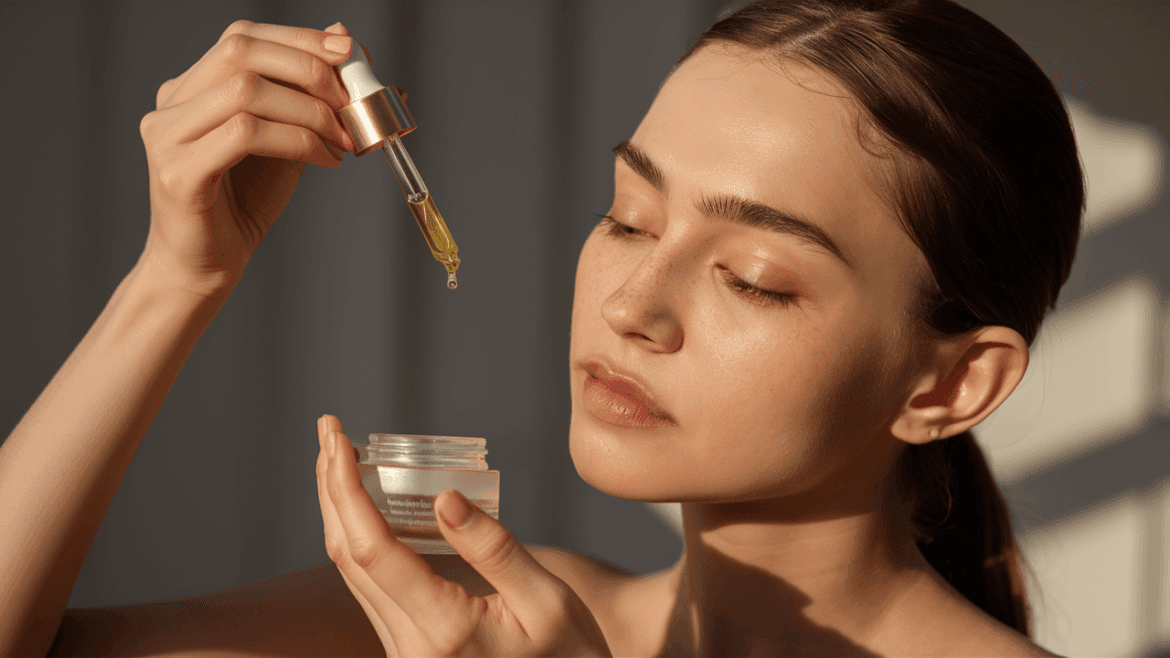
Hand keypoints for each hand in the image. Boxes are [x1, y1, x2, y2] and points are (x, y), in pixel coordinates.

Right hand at [138, 20, 356, 297]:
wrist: (207, 264)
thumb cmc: (244, 201)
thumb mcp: (286, 137)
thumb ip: (308, 94)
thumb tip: (345, 37)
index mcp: (190, 88)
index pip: (242, 37)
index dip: (299, 38)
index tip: (349, 52)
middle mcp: (170, 104)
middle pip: (240, 53)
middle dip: (308, 70)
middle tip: (349, 102)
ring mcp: (167, 136)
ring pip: (245, 93)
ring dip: (309, 111)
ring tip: (342, 140)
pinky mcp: (179, 172)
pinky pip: (245, 135)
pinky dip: (296, 141)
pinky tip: (324, 159)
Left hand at [315, 415, 613, 656]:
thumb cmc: (572, 656)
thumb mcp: (549, 599)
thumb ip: (494, 548)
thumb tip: (444, 497)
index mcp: (445, 630)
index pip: (372, 548)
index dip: (345, 488)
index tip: (336, 437)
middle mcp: (410, 648)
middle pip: (348, 559)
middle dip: (331, 490)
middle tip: (330, 433)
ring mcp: (405, 656)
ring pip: (353, 577)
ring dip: (341, 514)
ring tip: (343, 462)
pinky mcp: (409, 654)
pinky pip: (372, 591)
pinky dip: (362, 542)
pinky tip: (370, 511)